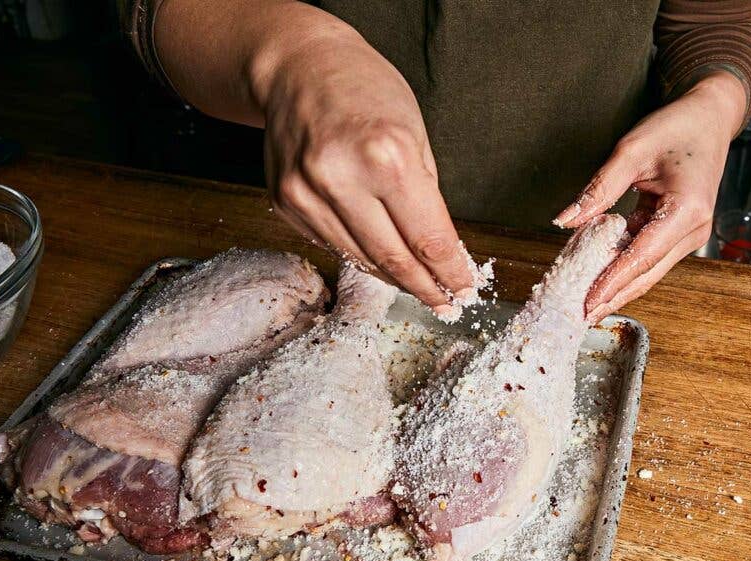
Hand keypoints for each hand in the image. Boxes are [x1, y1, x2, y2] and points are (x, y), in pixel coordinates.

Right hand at [259, 28, 478, 314]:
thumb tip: (439, 254)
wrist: (298, 68)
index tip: (465, 288)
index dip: (450, 272)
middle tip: (446, 302)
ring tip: (418, 287)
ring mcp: (306, 193)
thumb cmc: (364, 91)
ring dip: (394, 278)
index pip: (427, 238)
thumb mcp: (415, 133)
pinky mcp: (285, 203)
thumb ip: (426, 196)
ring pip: (360, 260)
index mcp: (386, 156)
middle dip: (426, 287)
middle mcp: (341, 177)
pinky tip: (377, 255)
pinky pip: (332, 244)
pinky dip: (359, 254)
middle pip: (394, 260)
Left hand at [554, 71, 746, 322]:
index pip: (642, 255)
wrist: (710, 118)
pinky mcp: (681, 233)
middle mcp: (694, 228)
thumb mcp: (631, 150)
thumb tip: (564, 221)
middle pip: (647, 273)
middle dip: (614, 296)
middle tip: (581, 316)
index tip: (588, 301)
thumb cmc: (675, 128)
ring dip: (618, 287)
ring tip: (587, 306)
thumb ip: (598, 189)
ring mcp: (690, 234)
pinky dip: (623, 268)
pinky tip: (599, 279)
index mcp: (687, 208)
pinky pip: (649, 257)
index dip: (613, 281)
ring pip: (649, 270)